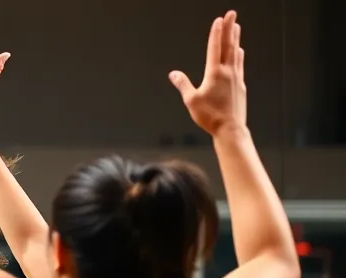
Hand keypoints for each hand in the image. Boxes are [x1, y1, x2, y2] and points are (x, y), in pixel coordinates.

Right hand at [169, 11, 245, 136]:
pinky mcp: (240, 85)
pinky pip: (239, 65)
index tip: (219, 19)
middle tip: (232, 13)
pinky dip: (238, 55)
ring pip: (236, 53)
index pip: (215, 48)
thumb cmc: (209, 116)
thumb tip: (173, 74)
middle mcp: (228, 72)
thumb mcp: (191, 101)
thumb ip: (183, 85)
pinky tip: (240, 51)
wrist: (230, 128)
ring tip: (237, 27)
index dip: (216, 32)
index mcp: (215, 73)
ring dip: (236, 39)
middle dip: (230, 28)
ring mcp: (236, 77)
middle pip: (228, 45)